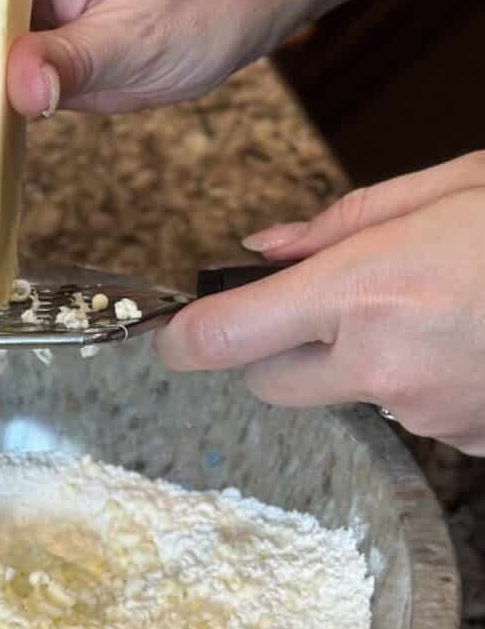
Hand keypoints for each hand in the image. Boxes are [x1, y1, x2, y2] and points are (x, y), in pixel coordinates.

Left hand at [154, 153, 484, 455]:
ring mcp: (422, 412)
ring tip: (424, 313)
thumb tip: (266, 249)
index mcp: (367, 291)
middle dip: (280, 345)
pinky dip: (415, 384)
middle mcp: (383, 365)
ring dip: (356, 363)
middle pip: (268, 380)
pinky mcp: (462, 441)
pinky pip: (405, 415)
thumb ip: (344, 221)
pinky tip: (460, 343)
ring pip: (339, 397)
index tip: (172, 336)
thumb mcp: (453, 187)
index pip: (228, 335)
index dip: (183, 338)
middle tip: (335, 303)